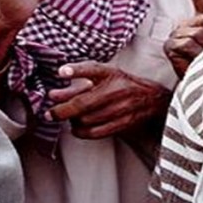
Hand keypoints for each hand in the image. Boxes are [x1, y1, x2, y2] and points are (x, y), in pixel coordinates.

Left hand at [44, 61, 170, 138]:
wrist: (152, 98)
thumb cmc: (122, 83)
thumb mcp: (103, 73)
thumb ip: (78, 79)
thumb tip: (55, 88)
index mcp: (110, 74)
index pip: (91, 69)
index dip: (75, 70)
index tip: (61, 73)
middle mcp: (116, 90)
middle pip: (83, 103)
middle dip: (61, 110)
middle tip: (50, 113)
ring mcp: (121, 109)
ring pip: (87, 120)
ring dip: (72, 121)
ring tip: (68, 118)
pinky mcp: (124, 124)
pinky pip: (96, 132)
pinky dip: (82, 132)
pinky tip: (77, 128)